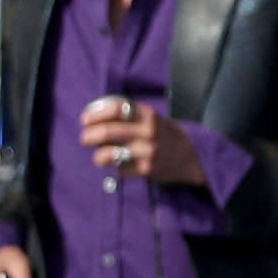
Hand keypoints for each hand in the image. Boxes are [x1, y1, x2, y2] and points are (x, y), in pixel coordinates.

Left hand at [78, 96, 205, 186]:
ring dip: (98, 156)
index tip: (85, 119)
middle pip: (107, 131)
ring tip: (99, 157)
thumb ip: (128, 115)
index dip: (95, 114)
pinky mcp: (147, 169)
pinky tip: (122, 166)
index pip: (115, 108)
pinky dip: (116, 168)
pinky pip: (119, 169)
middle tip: (85, 139)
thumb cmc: (164, 134)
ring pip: (108, 154)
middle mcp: (147, 131)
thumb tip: (95, 117)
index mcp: (148, 114)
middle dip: (89, 136)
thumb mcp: (151, 118)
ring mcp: (147, 151)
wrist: (193, 156)